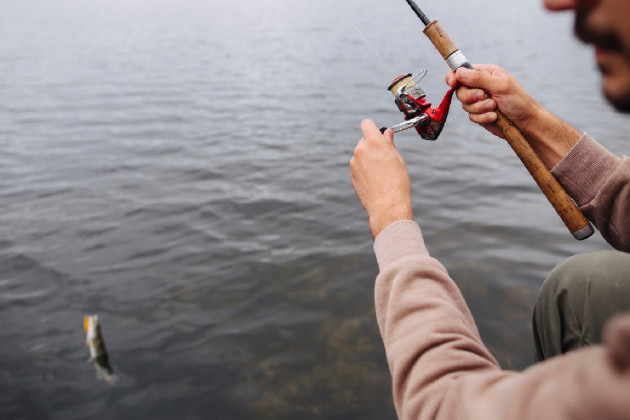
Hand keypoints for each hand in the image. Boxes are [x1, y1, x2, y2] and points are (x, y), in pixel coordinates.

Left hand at [350, 120, 412, 238]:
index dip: (373, 128)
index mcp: (373, 142)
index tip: (379, 133)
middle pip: (364, 140)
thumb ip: (389, 143)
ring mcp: (354, 163)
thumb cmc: (396, 182)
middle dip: (372, 145)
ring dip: (368, 158)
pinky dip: (365, 169)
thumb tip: (386, 133)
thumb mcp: (397, 158)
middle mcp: (360, 150)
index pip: (367, 124)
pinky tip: (376, 180)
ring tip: (382, 172)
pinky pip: (358, 167)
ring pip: (361, 154)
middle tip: (385, 156)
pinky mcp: (352, 175)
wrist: (387, 205)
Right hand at [445, 64, 581, 168]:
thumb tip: (459, 72)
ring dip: (480, 108)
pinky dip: (482, 117)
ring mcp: (479, 101)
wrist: (526, 123)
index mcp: (486, 74)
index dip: (454, 77)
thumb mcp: (500, 85)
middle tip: (484, 96)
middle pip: (460, 90)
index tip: (452, 83)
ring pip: (465, 105)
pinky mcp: (480, 114)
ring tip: (494, 107)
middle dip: (471, 96)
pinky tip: (494, 116)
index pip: (462, 71)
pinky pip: (471, 116)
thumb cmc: (519, 101)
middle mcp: (481, 86)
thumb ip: (478, 78)